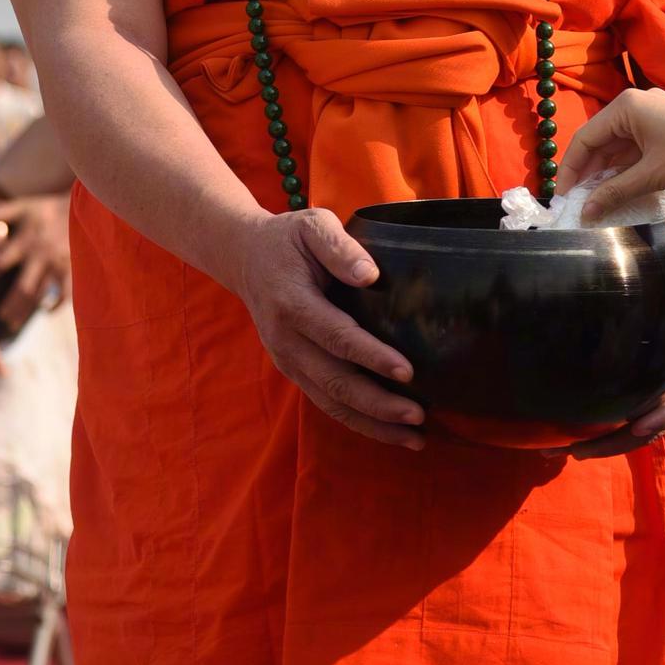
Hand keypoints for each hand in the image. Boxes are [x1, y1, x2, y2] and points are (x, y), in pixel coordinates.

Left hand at [0, 192, 71, 329]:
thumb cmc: (48, 208)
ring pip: (39, 294)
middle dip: (9, 304)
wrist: (81, 208)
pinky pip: (65, 292)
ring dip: (26, 311)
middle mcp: (39, 257)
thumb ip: (1, 212)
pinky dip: (57, 304)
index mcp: (25, 242)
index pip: (0, 261)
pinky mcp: (71, 269)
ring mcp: (56, 265)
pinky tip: (48, 311)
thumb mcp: (24, 206)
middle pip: (21, 287)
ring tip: (13, 324)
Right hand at [233, 208, 425, 447]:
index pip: (336, 336)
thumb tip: (369, 275)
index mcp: (292, 303)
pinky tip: (390, 432)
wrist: (245, 258)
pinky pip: (325, 402)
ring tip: (414, 438)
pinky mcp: (294, 371)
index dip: (372, 356)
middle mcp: (286, 339)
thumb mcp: (313, 226)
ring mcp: (287, 360)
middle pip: (334, 381)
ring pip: (330, 401)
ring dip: (372, 424)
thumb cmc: (289, 240)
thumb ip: (339, 247)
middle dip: (378, 404)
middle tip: (419, 416)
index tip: (408, 372)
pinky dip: (358, 421)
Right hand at [562, 89, 664, 212]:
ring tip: (594, 203)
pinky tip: (617, 193)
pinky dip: (624, 171)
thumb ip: (614, 192)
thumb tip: (585, 212)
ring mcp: (650, 118)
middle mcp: (634, 107)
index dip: (570, 170)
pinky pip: (633, 151)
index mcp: (626, 107)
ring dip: (606, 175)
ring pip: (616, 149)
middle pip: (599, 142)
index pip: (585, 138)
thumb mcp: (651, 176)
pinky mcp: (662, 131)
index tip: (563, 197)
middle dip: (588, 174)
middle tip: (576, 204)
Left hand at [573, 247, 664, 457]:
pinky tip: (577, 434)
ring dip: (608, 442)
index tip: (640, 426)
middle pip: (658, 424)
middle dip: (622, 441)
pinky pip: (633, 411)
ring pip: (642, 427)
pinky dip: (608, 425)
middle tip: (581, 451)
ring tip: (569, 451)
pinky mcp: (655, 385)